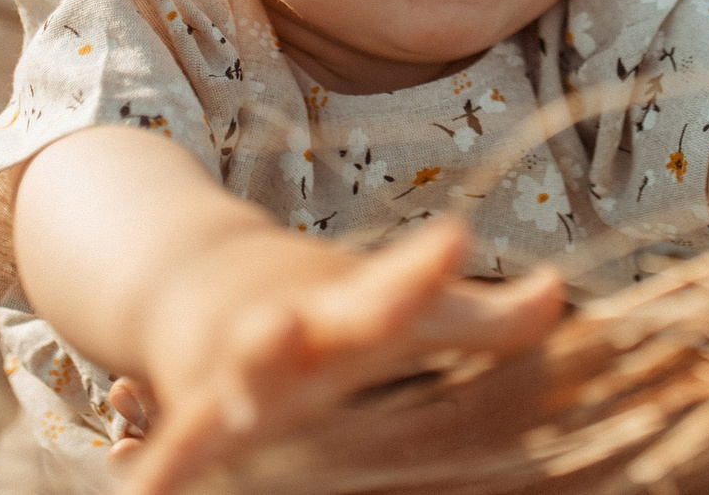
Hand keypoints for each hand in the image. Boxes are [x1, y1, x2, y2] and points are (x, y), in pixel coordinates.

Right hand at [114, 219, 564, 494]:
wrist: (201, 279)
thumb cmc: (329, 305)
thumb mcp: (405, 311)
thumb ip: (486, 320)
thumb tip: (563, 295)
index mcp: (360, 307)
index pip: (405, 285)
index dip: (430, 267)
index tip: (459, 238)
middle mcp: (306, 328)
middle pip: (340, 322)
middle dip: (362, 309)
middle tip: (381, 293)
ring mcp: (248, 368)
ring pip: (254, 369)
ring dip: (260, 356)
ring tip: (268, 334)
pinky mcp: (200, 411)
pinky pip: (181, 445)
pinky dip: (163, 469)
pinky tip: (146, 494)